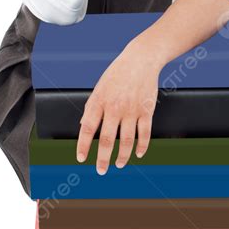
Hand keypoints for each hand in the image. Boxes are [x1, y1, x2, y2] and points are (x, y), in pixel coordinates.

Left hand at [75, 41, 162, 173]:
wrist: (141, 59)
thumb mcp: (99, 87)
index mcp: (99, 101)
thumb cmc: (118, 73)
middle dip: (103, 158)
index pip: (87, 128)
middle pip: (108, 139)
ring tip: (118, 164)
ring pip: (127, 141)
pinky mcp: (147, 110)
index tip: (81, 158)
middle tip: (101, 170)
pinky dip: (142, 147)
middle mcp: (115, 107)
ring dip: (122, 156)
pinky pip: (144, 134)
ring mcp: (132, 109)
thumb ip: (92, 107)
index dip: (83, 146)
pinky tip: (138, 154)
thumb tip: (83, 125)